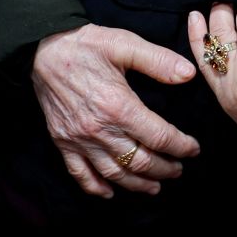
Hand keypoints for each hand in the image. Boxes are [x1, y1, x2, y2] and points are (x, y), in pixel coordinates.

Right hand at [32, 24, 199, 197]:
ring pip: (114, 173)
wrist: (42, 50)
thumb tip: (189, 74)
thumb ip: (158, 60)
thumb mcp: (125, 43)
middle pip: (139, 161)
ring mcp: (78, 139)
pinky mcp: (62, 141)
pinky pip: (79, 173)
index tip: (194, 149)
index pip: (159, 136)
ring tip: (155, 187)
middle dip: (164, 169)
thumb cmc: (86, 45)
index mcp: (118, 105)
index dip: (181, 146)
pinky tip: (110, 192)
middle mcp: (99, 129)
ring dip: (137, 184)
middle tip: (179, 170)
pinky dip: (96, 187)